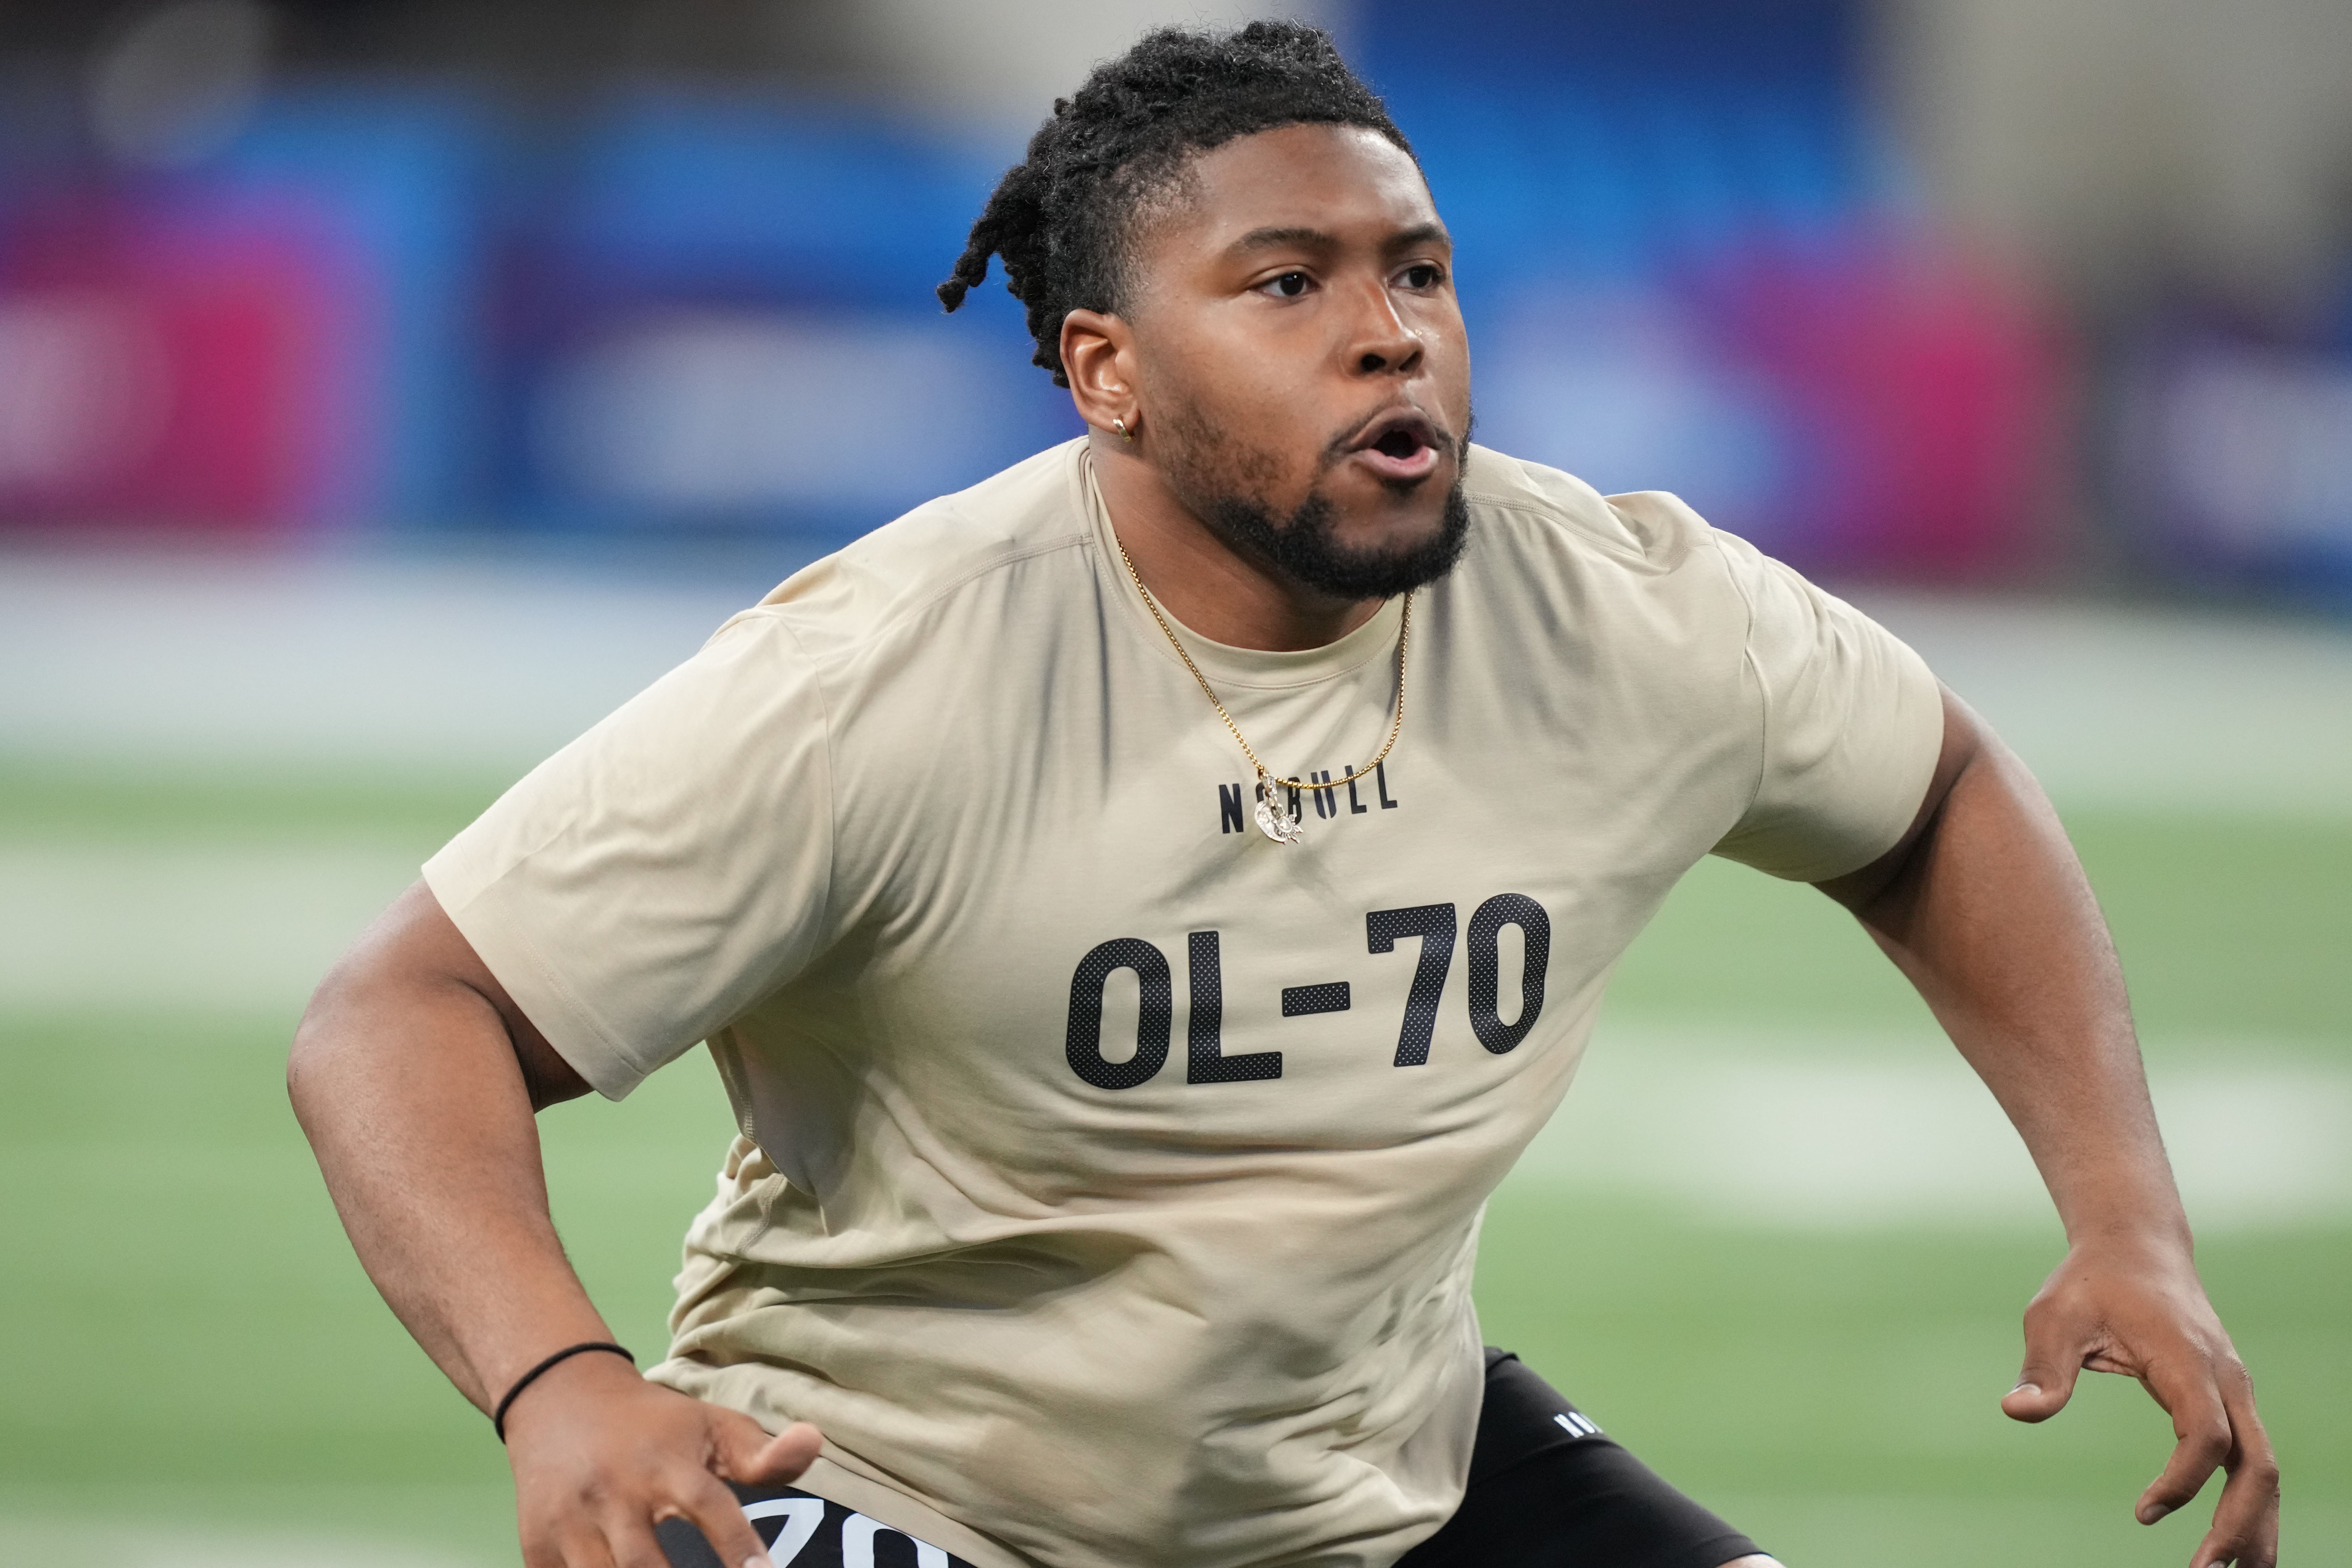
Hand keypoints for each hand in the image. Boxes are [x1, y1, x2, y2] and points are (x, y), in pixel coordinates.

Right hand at [503, 1351, 823, 1567]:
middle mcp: (615, 1493)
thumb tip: (816, 1442)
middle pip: (644, 1563)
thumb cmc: (652, 1423)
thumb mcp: (709, 1425)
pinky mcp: (536, 1544)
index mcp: (664, 1463)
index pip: (708, 1507)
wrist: (560, 1397)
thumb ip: (762, 1451)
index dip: (738, 1545)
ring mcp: (570, 1522)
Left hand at [2001, 1237, 2277, 1567]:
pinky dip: (2249, 1503)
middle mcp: (2226, 1379)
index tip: (2144, 1513)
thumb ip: (2043, 1367)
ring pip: (2263, 1467)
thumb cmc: (2091, 1283)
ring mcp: (2234, 1390)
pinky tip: (2235, 1543)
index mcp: (2189, 1360)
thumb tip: (2016, 1410)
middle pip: (2255, 1463)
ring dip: (2255, 1524)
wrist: (2136, 1247)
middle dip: (2238, 1523)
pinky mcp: (2229, 1399)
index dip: (2182, 1481)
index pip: (2206, 1435)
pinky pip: (2251, 1458)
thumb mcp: (2055, 1315)